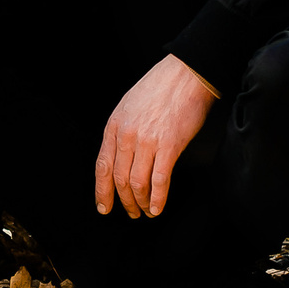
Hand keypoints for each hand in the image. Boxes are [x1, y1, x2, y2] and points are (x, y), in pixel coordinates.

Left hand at [94, 55, 218, 219]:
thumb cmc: (159, 88)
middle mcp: (127, 135)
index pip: (102, 166)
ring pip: (137, 183)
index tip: (104, 207)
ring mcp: (147, 141)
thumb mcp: (128, 106)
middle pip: (119, 179)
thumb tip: (121, 157)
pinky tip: (157, 208)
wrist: (185, 75)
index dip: (102, 191)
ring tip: (146, 212)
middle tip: (130, 212)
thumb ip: (122, 131)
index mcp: (114, 126)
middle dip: (124, 201)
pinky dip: (158, 198)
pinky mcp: (169, 146)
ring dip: (140, 203)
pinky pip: (159, 180)